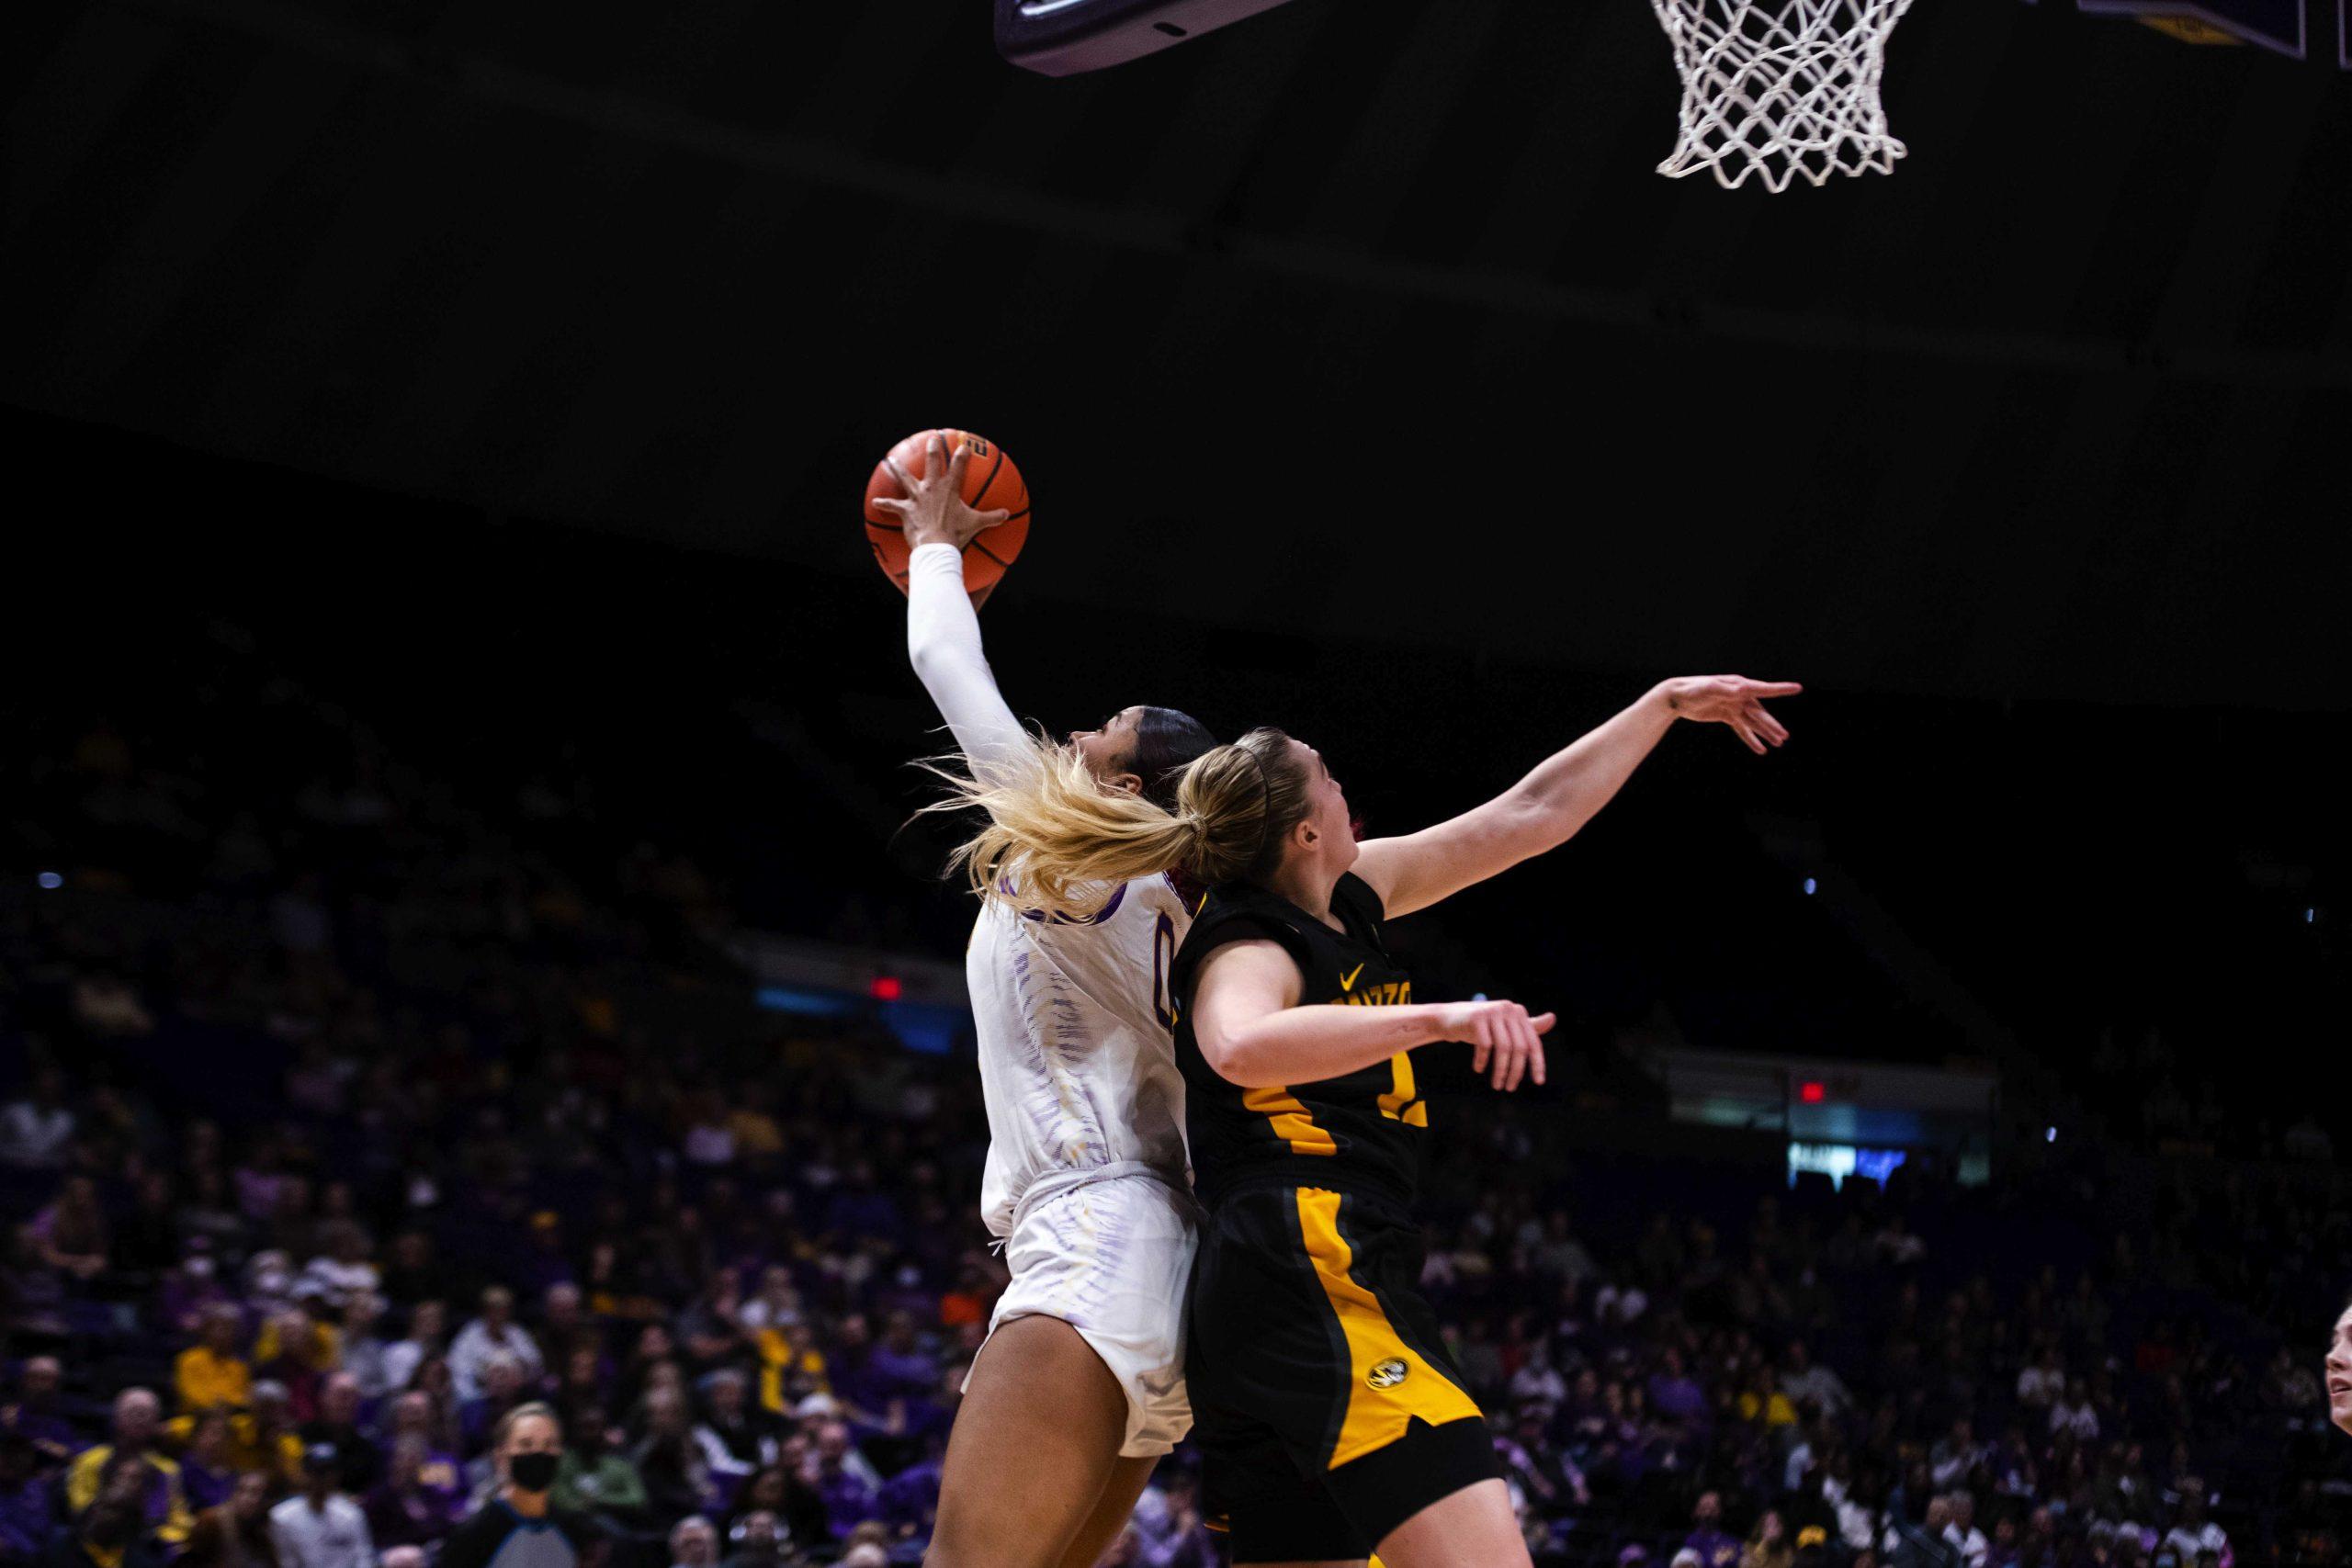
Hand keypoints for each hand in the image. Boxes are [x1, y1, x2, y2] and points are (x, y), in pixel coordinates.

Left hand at [871, 432, 1010, 553]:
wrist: (936, 545)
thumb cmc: (956, 534)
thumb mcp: (976, 524)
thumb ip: (992, 518)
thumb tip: (1007, 514)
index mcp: (950, 489)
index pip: (959, 467)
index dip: (962, 455)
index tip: (964, 446)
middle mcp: (932, 488)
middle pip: (932, 463)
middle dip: (933, 450)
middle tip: (932, 440)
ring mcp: (917, 497)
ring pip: (905, 478)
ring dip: (898, 468)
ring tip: (891, 459)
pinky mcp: (905, 509)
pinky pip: (892, 505)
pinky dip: (884, 504)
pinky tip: (875, 502)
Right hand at [1435, 999, 1555, 1091]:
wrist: (1449, 1019)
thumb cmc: (1481, 1027)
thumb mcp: (1505, 1027)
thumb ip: (1528, 1027)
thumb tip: (1553, 1017)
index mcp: (1518, 1012)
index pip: (1533, 1042)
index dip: (1537, 1063)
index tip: (1539, 1082)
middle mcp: (1508, 1008)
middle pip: (1519, 1047)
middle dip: (1516, 1071)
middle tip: (1510, 1088)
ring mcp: (1492, 1011)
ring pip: (1503, 1048)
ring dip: (1500, 1070)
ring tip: (1497, 1085)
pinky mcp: (1476, 1017)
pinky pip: (1485, 1045)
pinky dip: (1482, 1061)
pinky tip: (1478, 1069)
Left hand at [1658, 675, 1801, 754]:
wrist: (1676, 697)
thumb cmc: (1692, 689)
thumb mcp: (1708, 688)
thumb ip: (1725, 689)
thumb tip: (1742, 689)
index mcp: (1738, 685)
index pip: (1763, 689)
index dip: (1780, 689)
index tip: (1798, 688)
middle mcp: (1740, 695)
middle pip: (1759, 713)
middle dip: (1771, 725)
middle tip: (1784, 737)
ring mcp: (1734, 706)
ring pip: (1753, 722)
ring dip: (1765, 733)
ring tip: (1779, 743)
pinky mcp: (1727, 716)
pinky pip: (1742, 729)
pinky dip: (1751, 739)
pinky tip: (1760, 749)